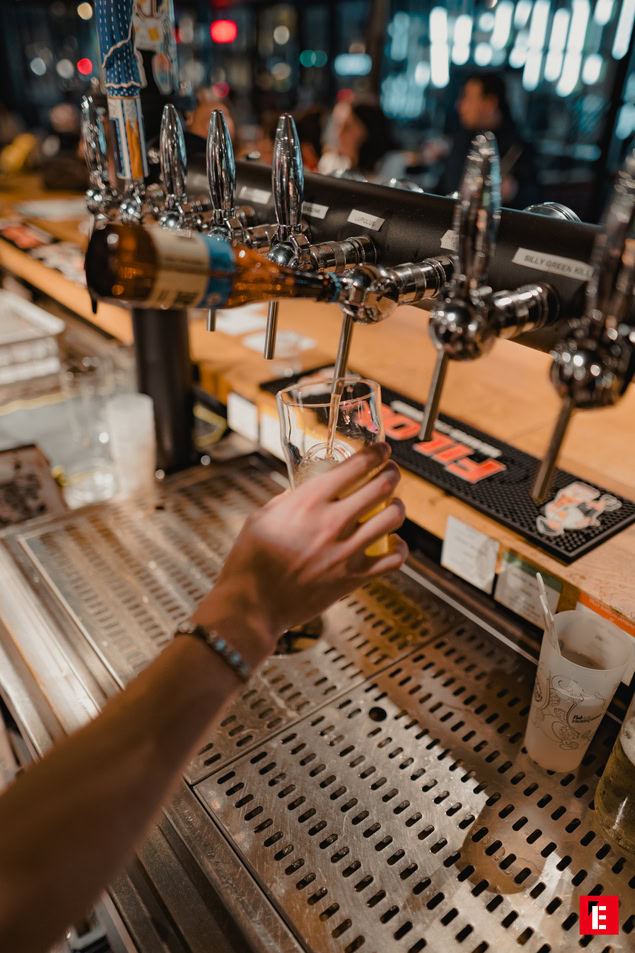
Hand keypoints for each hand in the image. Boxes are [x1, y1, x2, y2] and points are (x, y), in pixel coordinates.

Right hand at [193, 443, 407, 656]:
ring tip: (393, 506)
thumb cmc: (249, 562)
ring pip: (392, 518)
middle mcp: (331, 522)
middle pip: (381, 487)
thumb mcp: (261, 517)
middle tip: (391, 472)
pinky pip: (393, 559)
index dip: (376, 453)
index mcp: (307, 502)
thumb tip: (304, 491)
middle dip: (391, 474)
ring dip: (397, 507)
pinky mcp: (353, 578)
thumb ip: (288, 500)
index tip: (382, 450)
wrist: (252, 605)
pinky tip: (393, 543)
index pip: (355, 466)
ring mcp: (345, 551)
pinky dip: (399, 548)